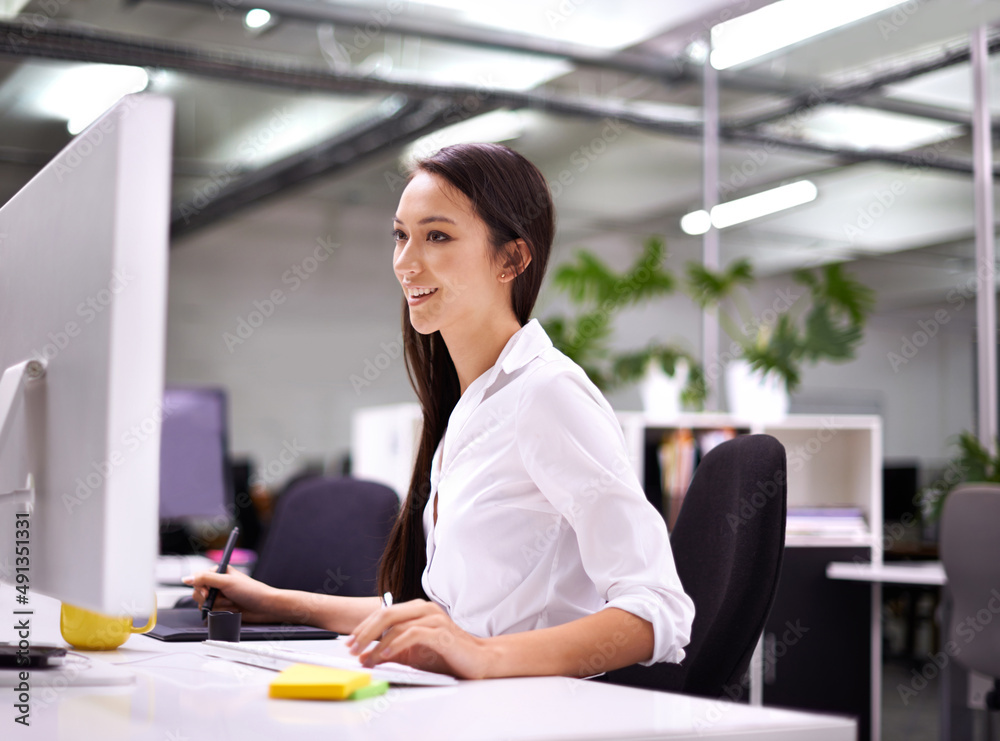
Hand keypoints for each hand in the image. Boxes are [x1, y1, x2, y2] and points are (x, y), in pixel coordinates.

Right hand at [182, 567, 284, 623]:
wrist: (264, 607)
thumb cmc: (251, 591)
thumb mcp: (227, 582)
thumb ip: (205, 579)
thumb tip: (186, 578)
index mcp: (219, 572)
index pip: (198, 578)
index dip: (200, 588)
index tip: (208, 593)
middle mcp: (218, 583)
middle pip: (198, 593)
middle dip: (212, 599)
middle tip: (225, 597)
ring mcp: (220, 596)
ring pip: (204, 605)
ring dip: (218, 606)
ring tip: (232, 603)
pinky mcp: (222, 607)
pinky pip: (211, 613)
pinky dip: (220, 612)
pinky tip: (232, 610)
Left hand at [346, 599, 491, 678]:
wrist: (479, 660)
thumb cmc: (447, 655)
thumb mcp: (414, 654)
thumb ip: (393, 651)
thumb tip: (367, 656)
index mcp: (417, 610)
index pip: (383, 612)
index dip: (363, 627)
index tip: (348, 643)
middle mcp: (424, 609)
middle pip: (386, 614)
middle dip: (364, 632)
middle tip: (350, 649)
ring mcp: (434, 618)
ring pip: (397, 624)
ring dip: (377, 643)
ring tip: (365, 658)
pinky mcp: (441, 632)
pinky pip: (413, 634)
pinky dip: (395, 645)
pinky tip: (385, 656)